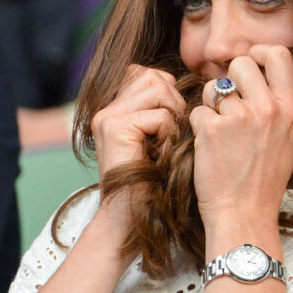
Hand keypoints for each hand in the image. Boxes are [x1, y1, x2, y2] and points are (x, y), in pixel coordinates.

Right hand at [91, 64, 185, 179]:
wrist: (129, 218)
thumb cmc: (152, 179)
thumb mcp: (158, 136)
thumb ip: (162, 107)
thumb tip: (185, 83)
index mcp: (114, 107)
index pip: (148, 74)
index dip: (169, 93)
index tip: (172, 122)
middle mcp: (107, 108)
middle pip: (155, 77)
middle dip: (175, 101)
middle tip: (172, 133)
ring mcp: (108, 116)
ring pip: (159, 88)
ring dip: (174, 114)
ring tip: (168, 141)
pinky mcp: (116, 128)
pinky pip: (160, 114)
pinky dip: (170, 132)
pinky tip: (162, 152)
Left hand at [190, 45, 292, 229]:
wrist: (244, 214)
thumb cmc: (265, 179)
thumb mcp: (288, 139)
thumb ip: (278, 104)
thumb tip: (261, 74)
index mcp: (289, 109)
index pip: (279, 54)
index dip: (260, 52)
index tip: (251, 62)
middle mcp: (266, 108)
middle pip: (241, 62)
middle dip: (229, 77)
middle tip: (228, 100)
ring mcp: (238, 118)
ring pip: (213, 86)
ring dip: (211, 103)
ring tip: (219, 128)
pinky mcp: (211, 129)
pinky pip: (197, 110)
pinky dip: (199, 125)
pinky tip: (208, 144)